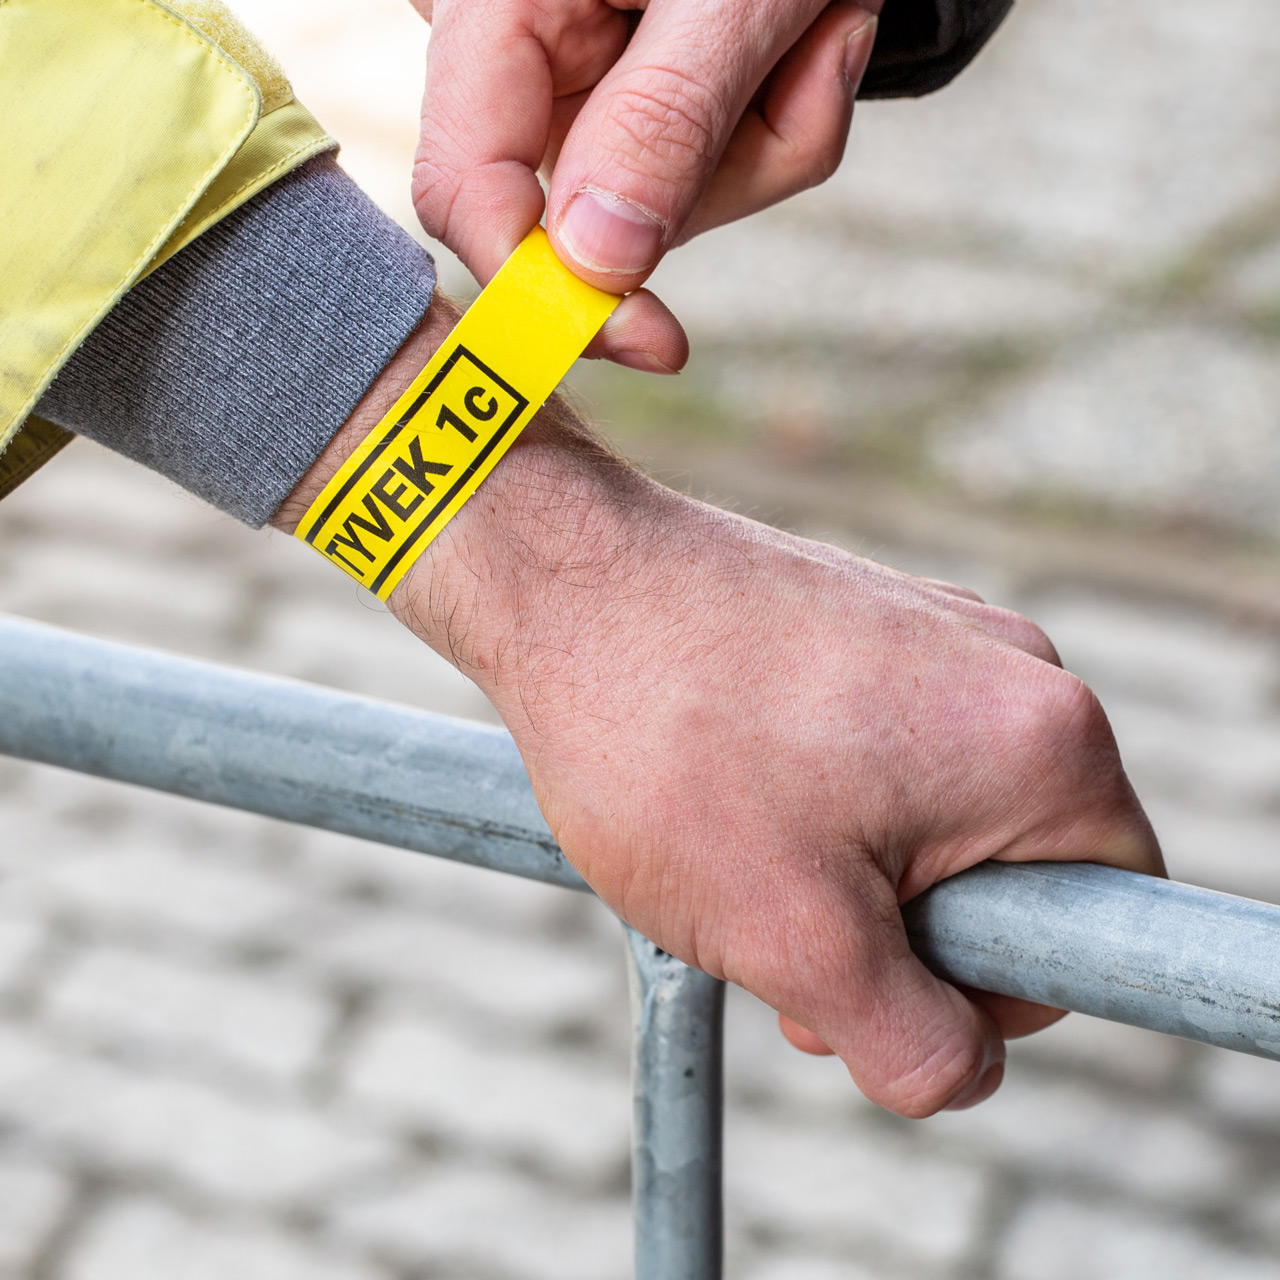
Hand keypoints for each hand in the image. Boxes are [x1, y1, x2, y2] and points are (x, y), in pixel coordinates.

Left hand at [277, 303, 1162, 1116]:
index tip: (872, 976)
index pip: (1100, 918)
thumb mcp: (796, 939)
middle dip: (908, 940)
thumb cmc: (669, 749)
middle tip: (784, 946)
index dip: (998, 987)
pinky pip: (888, 751)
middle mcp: (1014, 670)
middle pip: (1015, 870)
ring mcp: (940, 634)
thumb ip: (913, 1042)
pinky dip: (826, 805)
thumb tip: (963, 1070)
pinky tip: (731, 801)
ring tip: (736, 868)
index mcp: (1043, 746)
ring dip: (854, 876)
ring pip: (939, 816)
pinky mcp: (871, 621)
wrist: (563, 583)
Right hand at [409, 0, 880, 374]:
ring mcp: (578, 92)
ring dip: (768, 143)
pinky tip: (807, 40)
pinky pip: (701, 178)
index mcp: (493, 9)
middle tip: (813, 60)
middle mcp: (518, 64)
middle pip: (578, 222)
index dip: (544, 284)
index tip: (657, 341)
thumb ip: (659, 120)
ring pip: (658, 212)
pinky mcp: (635, 111)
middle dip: (717, 179)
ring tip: (821, 24)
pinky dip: (774, 130)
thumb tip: (595, 265)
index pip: (464, 189)